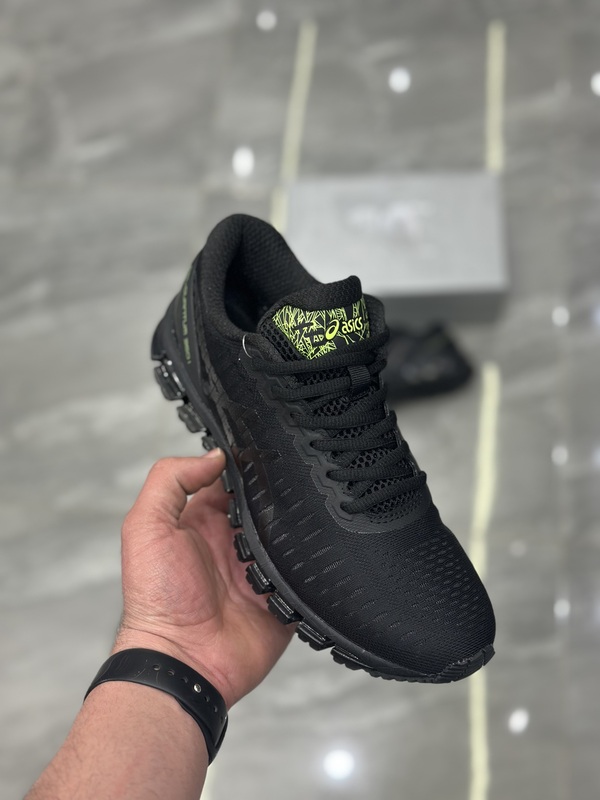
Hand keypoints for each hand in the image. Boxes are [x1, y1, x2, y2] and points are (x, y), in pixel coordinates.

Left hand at [113, 451, 293, 707]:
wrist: (183, 662)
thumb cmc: (157, 598)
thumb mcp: (146, 527)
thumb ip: (171, 481)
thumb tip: (214, 455)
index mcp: (203, 522)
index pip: (232, 482)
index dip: (246, 466)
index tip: (265, 450)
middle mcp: (233, 543)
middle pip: (267, 506)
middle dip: (280, 494)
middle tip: (295, 480)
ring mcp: (260, 570)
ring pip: (291, 536)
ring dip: (297, 527)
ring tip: (309, 513)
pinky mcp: (282, 598)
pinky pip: (306, 574)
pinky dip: (312, 564)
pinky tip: (318, 550)